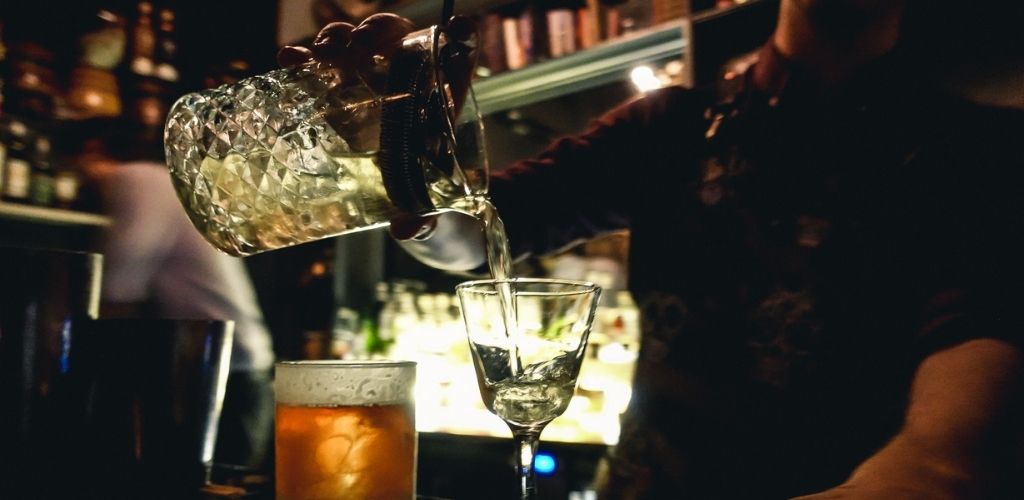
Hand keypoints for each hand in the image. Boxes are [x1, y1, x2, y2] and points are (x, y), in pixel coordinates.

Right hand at [278, 14, 477, 240]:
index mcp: (443, 103)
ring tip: (323, 52)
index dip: (461, 36)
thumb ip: (424, 219)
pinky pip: (323, 68)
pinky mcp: (340, 98)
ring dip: (340, 37)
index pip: (458, 57)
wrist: (404, 213)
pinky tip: (289, 60)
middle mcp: (408, 86)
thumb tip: (408, 228)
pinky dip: (304, 58)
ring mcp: (372, 87)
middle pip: (400, 39)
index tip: (458, 26)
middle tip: (359, 45)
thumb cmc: (430, 205)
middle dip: (380, 31)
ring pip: (359, 45)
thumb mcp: (431, 212)